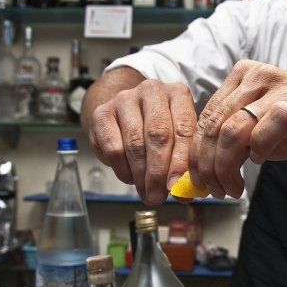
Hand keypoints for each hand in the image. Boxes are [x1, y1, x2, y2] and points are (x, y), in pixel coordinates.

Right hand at [88, 79, 195, 203]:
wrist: (125, 113)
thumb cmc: (160, 129)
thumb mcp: (178, 140)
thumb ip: (184, 163)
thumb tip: (184, 194)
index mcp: (178, 93)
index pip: (184, 128)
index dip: (181, 161)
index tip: (177, 186)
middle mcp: (151, 90)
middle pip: (157, 134)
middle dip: (158, 171)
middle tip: (158, 196)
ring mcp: (124, 98)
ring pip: (134, 143)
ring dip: (141, 174)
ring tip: (146, 193)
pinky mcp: (102, 113)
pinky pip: (113, 147)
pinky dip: (122, 169)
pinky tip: (130, 178)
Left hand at [190, 60, 286, 197]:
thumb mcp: (256, 126)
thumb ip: (227, 135)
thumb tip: (197, 166)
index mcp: (243, 75)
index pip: (206, 116)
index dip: (197, 153)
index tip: (199, 179)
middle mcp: (257, 77)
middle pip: (214, 126)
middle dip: (208, 165)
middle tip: (214, 189)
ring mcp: (278, 90)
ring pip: (231, 131)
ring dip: (226, 167)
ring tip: (233, 187)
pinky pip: (262, 133)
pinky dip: (257, 153)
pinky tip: (260, 161)